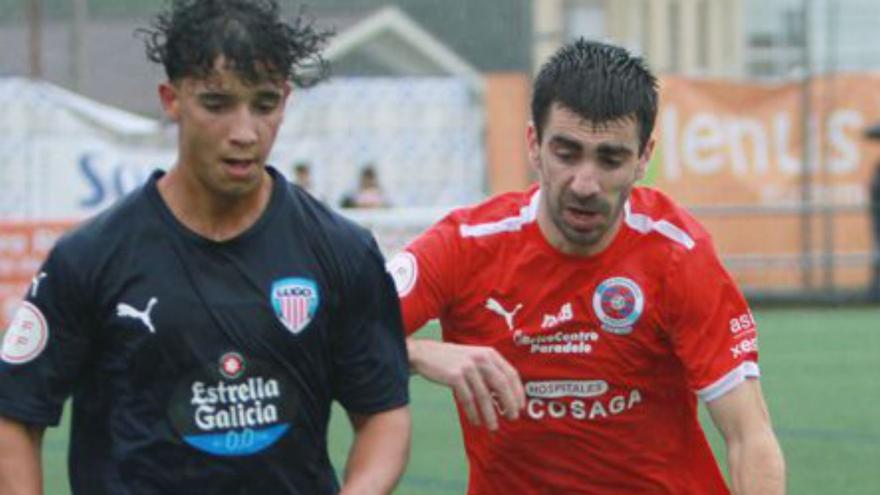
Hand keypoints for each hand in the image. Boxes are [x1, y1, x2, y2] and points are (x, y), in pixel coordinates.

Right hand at [408, 339, 524, 429]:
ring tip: (493, 426)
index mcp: (489, 353)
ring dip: (490, 414)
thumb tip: (505, 397)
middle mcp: (481, 358)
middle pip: (501, 385)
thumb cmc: (452, 360)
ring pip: (484, 396)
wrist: (425, 354)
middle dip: (509, 404)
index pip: (510, 374)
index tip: (520, 407)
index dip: (517, 392)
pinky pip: (468, 399)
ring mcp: (467, 367)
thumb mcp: (474, 358)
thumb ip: (489, 372)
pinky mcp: (454, 376)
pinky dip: (473, 413)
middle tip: (512, 418)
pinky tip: (476, 421)